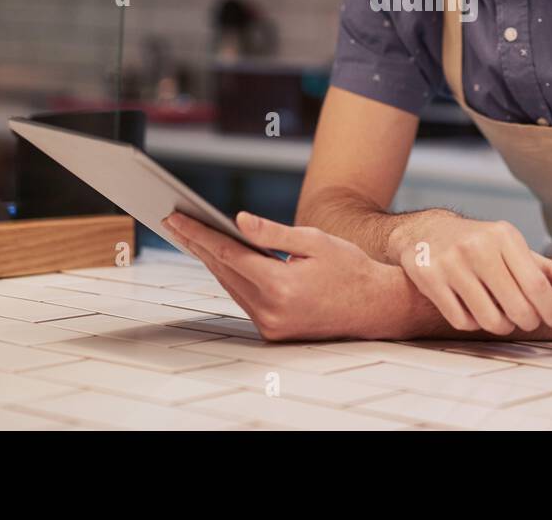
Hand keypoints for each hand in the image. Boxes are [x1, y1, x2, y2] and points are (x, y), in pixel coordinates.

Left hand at [160, 210, 397, 340]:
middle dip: (198, 245)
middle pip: (223, 272)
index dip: (199, 234)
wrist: (376, 307)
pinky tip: (221, 260)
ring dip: (212, 262)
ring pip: (231, 287)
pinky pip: (244, 300)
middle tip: (175, 221)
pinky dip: (232, 278)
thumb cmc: (350, 268)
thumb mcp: (314, 241)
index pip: (228, 255)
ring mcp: (271, 326)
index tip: (176, 218)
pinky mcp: (274, 333)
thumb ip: (273, 233)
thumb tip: (238, 220)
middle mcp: (271, 312)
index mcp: (280, 286)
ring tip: (192, 236)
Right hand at [388, 212, 551, 334]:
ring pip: (489, 319)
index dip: (551, 309)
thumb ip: (547, 270)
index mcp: (503, 235)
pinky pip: (462, 321)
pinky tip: (475, 312)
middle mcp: (477, 247)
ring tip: (503, 320)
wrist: (425, 231)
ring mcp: (450, 263)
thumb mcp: (513, 248)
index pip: (537, 284)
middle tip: (528, 322)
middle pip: (516, 306)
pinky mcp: (429, 279)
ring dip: (502, 327)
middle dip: (528, 322)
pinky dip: (474, 324)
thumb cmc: (479, 244)